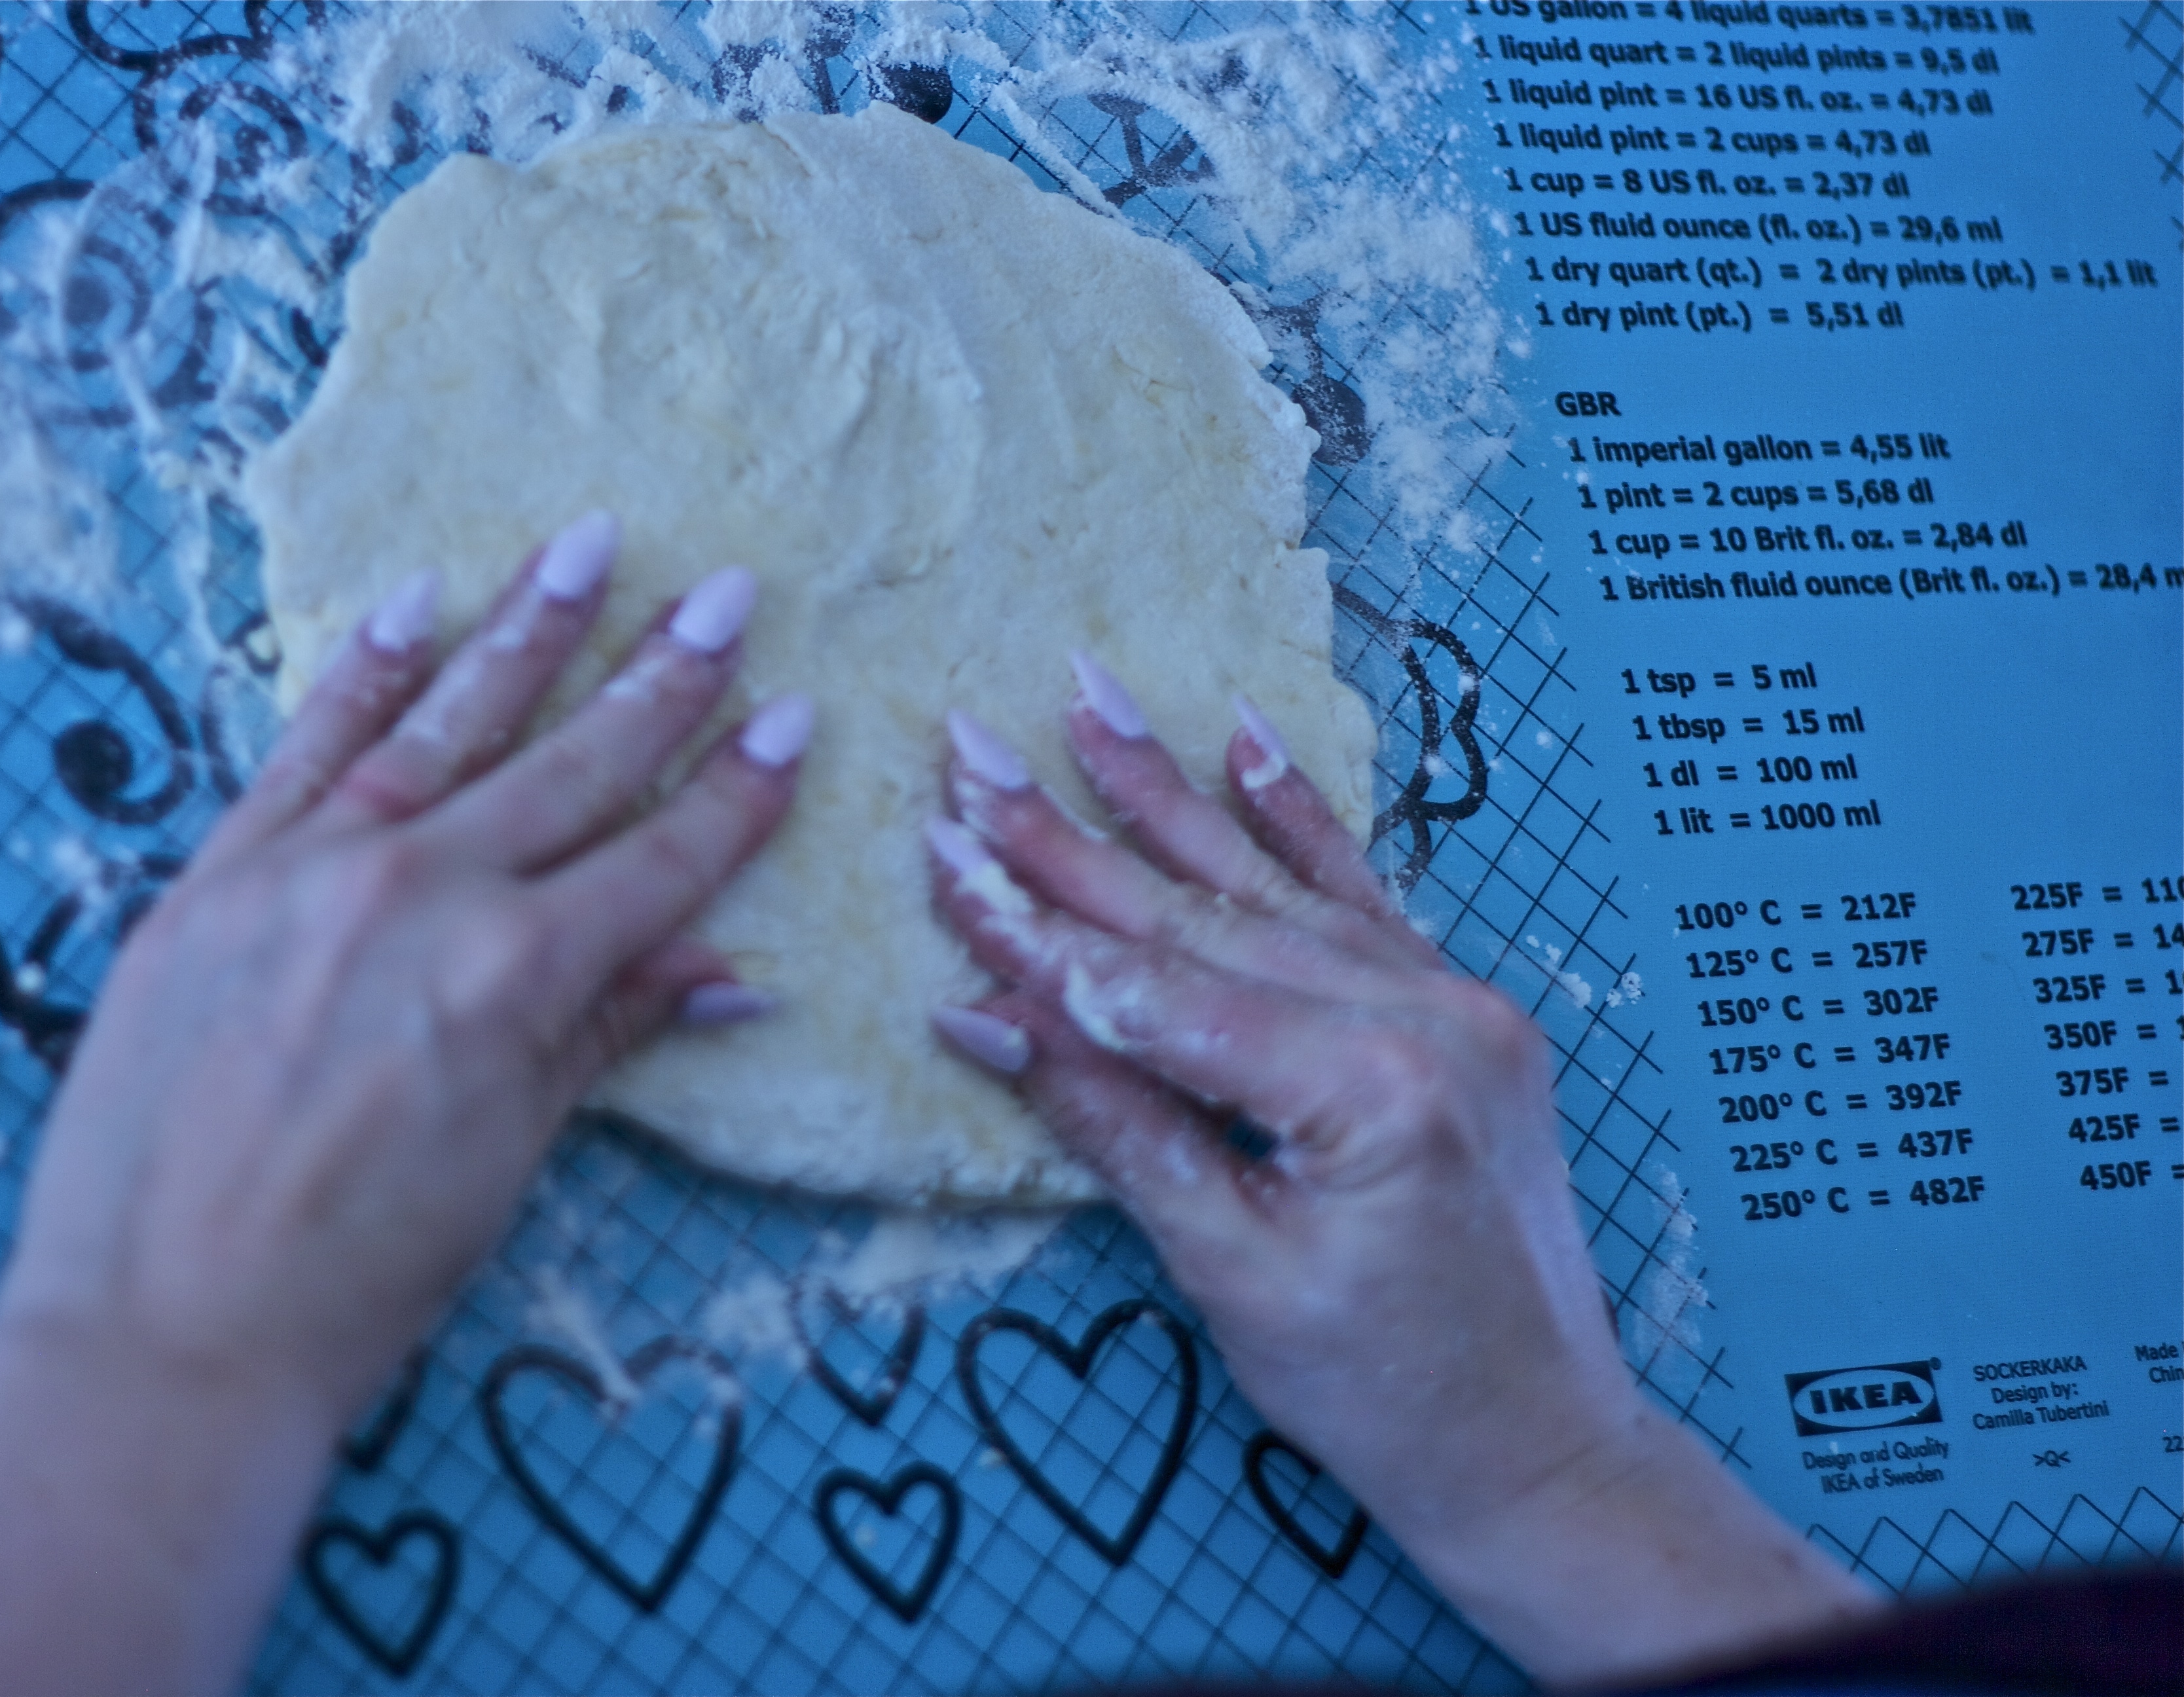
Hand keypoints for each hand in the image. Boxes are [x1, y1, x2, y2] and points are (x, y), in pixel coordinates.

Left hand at [0, 515, 811, 1696]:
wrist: (163, 1331)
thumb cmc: (358, 1274)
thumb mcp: (510, 1156)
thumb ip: (604, 1036)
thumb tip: (725, 975)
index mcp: (515, 976)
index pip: (658, 862)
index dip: (734, 794)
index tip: (791, 720)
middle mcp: (423, 896)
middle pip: (570, 767)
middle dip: (663, 677)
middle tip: (727, 592)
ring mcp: (309, 873)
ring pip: (446, 724)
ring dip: (527, 630)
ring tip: (591, 542)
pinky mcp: (214, 877)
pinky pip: (303, 749)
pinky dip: (362, 673)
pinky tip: (416, 602)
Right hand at [924, 655, 1871, 1687]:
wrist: (1543, 1449)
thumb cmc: (1382, 1396)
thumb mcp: (1231, 1275)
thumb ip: (1117, 1129)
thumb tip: (986, 1019)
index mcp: (1368, 1092)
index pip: (1159, 992)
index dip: (1037, 929)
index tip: (943, 849)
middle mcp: (1425, 1019)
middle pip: (1208, 915)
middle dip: (1073, 834)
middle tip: (970, 745)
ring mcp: (1457, 1006)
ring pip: (1276, 887)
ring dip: (1167, 792)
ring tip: (1085, 694)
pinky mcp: (1465, 1015)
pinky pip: (1365, 897)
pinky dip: (1298, 820)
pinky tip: (1242, 739)